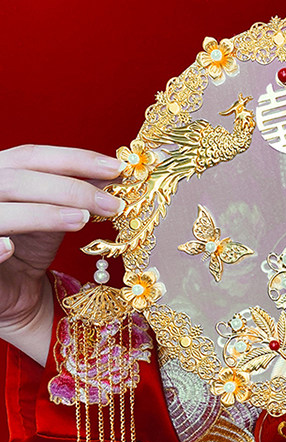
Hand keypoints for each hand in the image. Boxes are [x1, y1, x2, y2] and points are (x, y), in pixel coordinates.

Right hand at [0, 145, 123, 362]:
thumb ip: (78, 192)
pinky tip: (11, 248)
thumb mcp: (58, 211)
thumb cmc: (30, 242)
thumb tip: (116, 174)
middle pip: (20, 180)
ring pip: (2, 211)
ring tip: (83, 220)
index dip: (75, 159)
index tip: (117, 168)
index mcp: (1, 171)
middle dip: (70, 190)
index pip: (32, 156)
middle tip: (112, 204)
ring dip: (44, 214)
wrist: (11, 285)